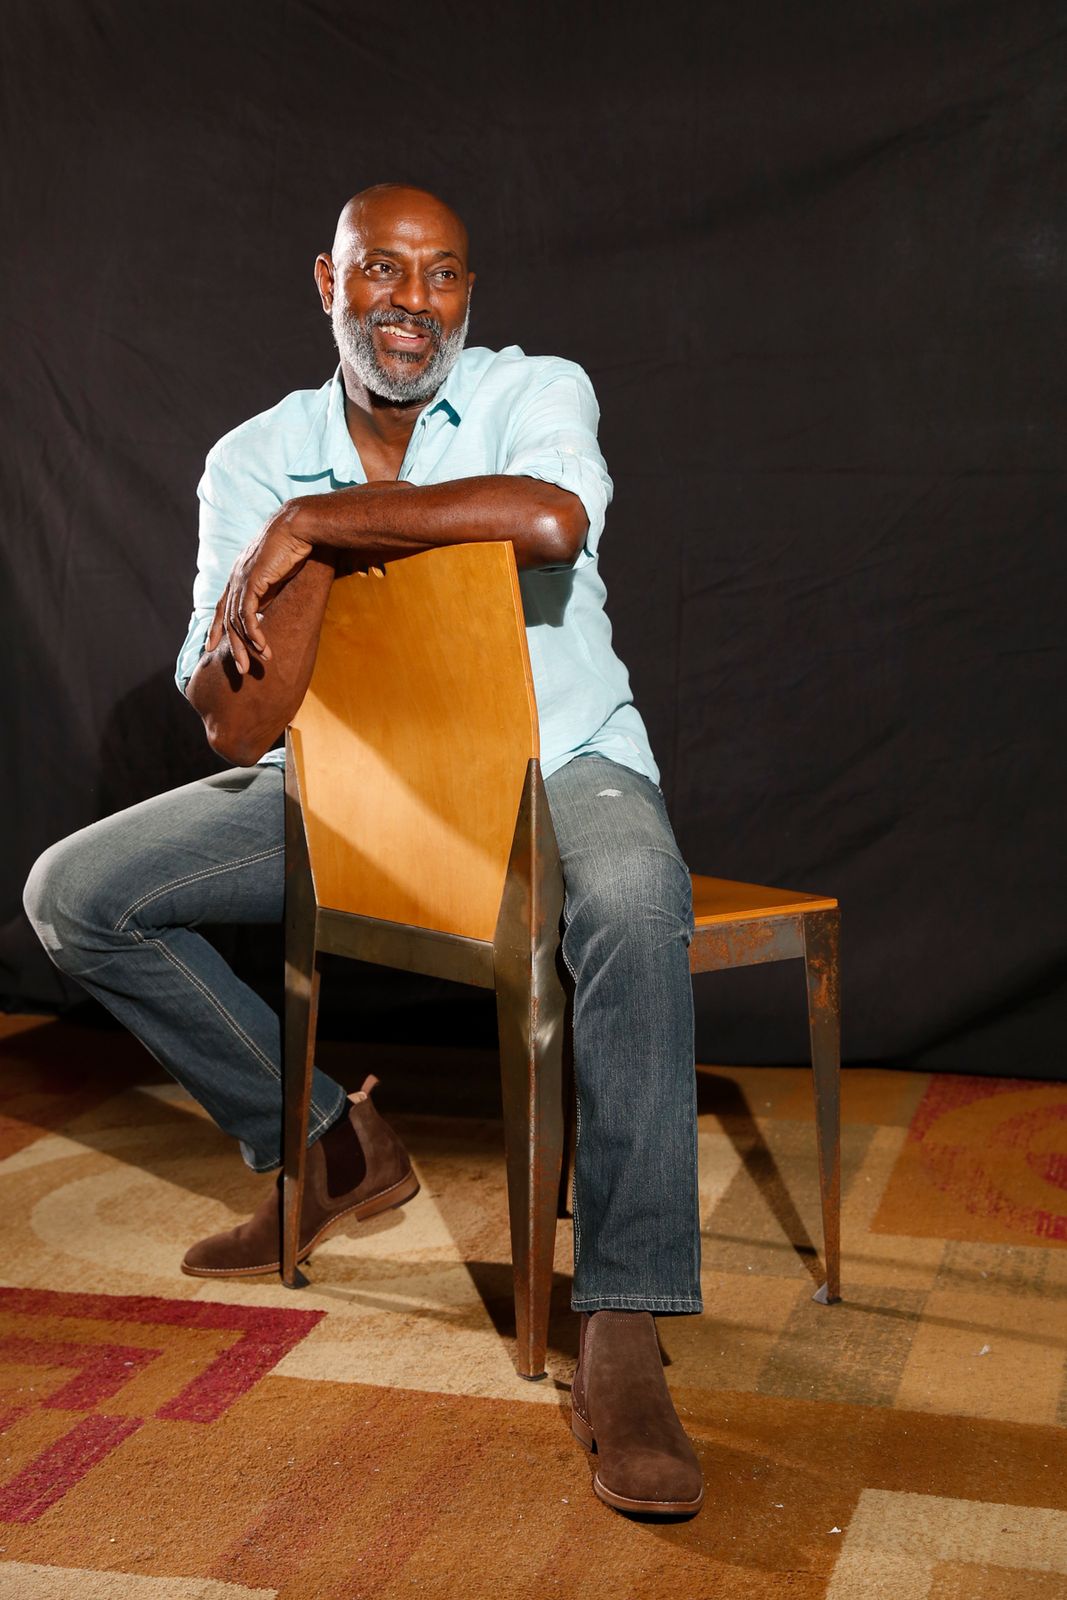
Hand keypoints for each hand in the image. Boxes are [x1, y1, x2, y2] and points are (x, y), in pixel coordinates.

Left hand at [206, 505, 312, 673]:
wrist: (299, 527)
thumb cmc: (294, 547)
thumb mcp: (279, 575)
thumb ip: (270, 592)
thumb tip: (270, 610)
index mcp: (240, 575)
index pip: (223, 606)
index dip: (216, 628)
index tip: (212, 647)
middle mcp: (236, 577)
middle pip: (227, 619)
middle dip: (232, 647)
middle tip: (240, 670)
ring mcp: (242, 579)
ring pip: (236, 621)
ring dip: (246, 646)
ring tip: (256, 664)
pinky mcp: (252, 581)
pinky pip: (247, 614)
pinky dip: (254, 633)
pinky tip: (262, 646)